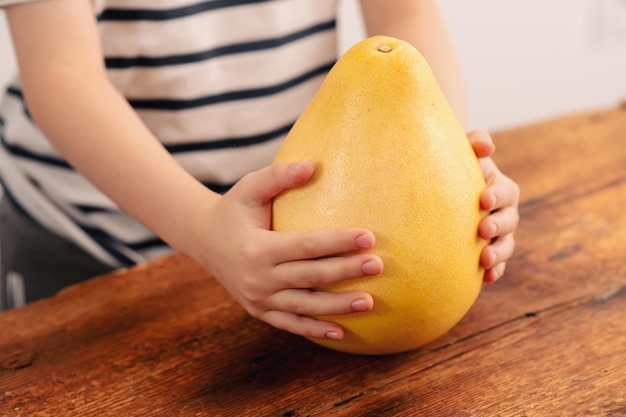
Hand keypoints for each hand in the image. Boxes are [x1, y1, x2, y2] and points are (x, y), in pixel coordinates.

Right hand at [198, 160, 382, 339]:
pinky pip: (290, 324)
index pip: (305, 246)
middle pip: (310, 277)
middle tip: (379, 265)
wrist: (204, 240)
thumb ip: (279, 176)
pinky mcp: (259, 310)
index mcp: (257, 248)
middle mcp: (257, 278)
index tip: (368, 236)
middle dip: (346, 272)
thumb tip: (311, 164)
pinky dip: (314, 330)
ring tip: (369, 301)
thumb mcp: (249, 188)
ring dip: (337, 306)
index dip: (337, 242)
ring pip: (304, 306)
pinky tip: (341, 331)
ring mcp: (258, 299)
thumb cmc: (234, 209)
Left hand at [468, 130, 519, 282]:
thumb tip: (485, 147)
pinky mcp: (488, 251)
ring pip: (505, 246)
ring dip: (498, 254)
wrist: (442, 187)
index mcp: (500, 188)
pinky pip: (496, 264)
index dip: (496, 196)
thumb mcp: (463, 150)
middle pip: (509, 221)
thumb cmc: (454, 165)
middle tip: (483, 229)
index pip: (504, 193)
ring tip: (484, 260)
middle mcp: (504, 212)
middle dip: (498, 226)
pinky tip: (486, 278)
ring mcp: (498, 234)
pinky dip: (494, 271)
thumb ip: (475, 143)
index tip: (482, 199)